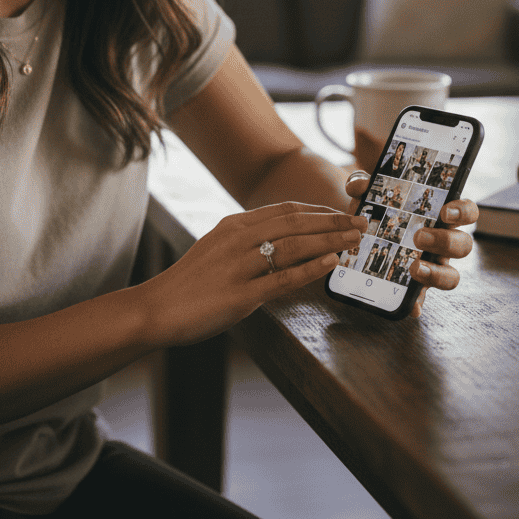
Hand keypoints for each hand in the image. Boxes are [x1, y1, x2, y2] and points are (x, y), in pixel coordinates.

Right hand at [139, 202, 366, 346]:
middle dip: (334, 222)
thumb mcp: (216, 249)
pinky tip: (332, 264)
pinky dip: (311, 269)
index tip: (343, 214)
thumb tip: (282, 240)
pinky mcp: (240, 295)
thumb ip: (246, 241)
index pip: (285, 210)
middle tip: (363, 224)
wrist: (156, 308)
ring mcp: (239, 266)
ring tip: (355, 241)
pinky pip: (282, 279)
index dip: (319, 211)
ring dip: (330, 241)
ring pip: (294, 246)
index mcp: (234, 226)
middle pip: (296, 223)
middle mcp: (238, 239)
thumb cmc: (189, 283)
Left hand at [344, 171, 475, 317]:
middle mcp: (442, 243)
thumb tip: (360, 185)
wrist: (356, 236)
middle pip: (463, 245)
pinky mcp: (416, 288)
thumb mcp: (369, 195)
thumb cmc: (375, 211)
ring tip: (414, 268)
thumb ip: (363, 185)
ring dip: (436, 274)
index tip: (445, 212)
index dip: (463, 212)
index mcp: (439, 217)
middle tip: (419, 237)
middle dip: (444, 242)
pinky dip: (417, 303)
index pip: (467, 212)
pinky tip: (410, 306)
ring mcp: (433, 267)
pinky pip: (422, 300)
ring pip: (451, 276)